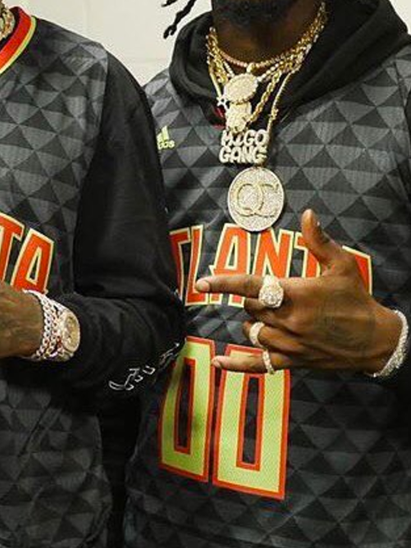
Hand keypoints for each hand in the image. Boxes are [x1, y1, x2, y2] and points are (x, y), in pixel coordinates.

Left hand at [197, 209, 402, 373]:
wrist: (378, 340)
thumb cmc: (357, 299)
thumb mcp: (341, 265)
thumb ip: (319, 240)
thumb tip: (308, 214)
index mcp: (296, 294)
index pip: (251, 285)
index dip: (223, 283)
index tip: (201, 282)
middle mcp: (289, 320)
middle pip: (250, 307)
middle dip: (253, 300)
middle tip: (271, 296)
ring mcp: (290, 344)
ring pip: (251, 331)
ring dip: (253, 323)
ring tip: (270, 317)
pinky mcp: (294, 362)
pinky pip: (258, 365)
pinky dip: (236, 364)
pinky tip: (218, 361)